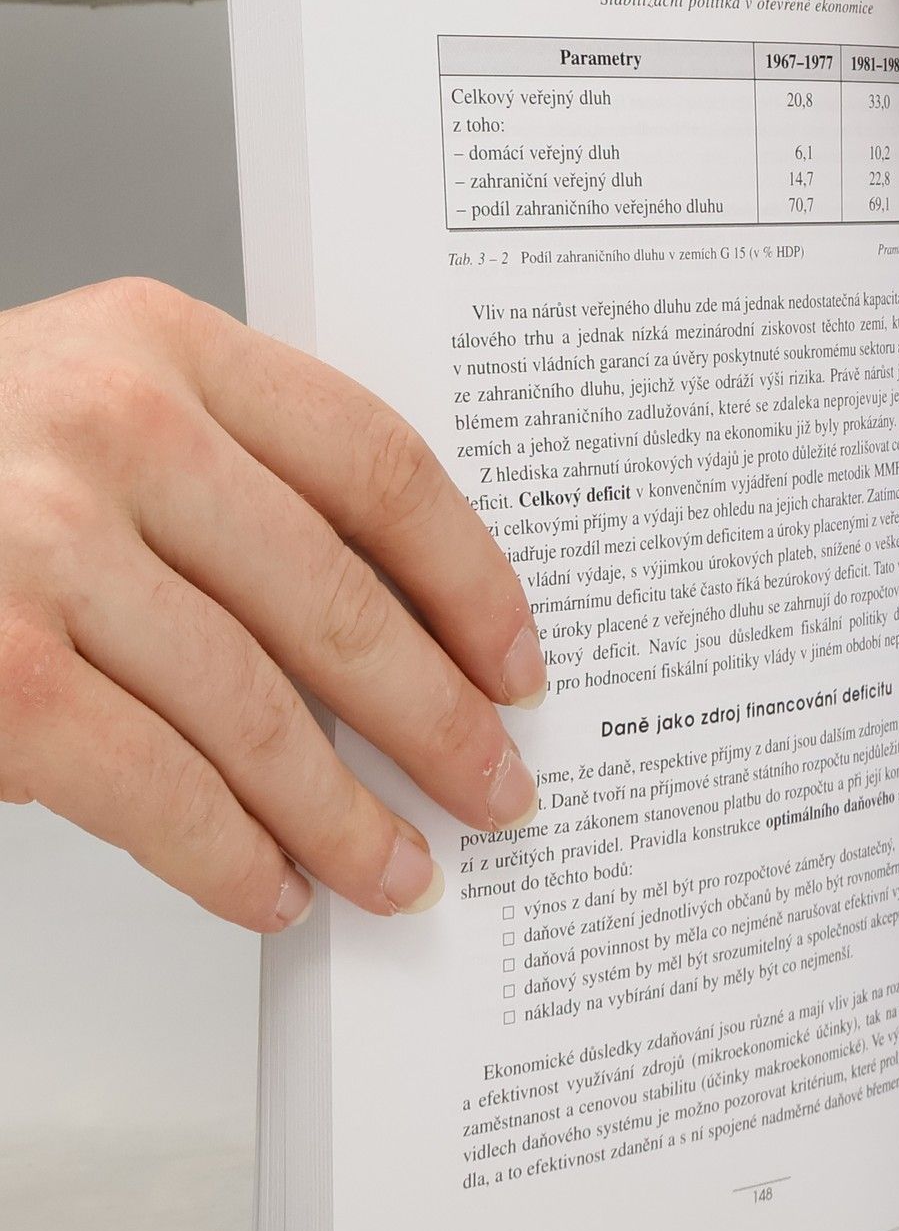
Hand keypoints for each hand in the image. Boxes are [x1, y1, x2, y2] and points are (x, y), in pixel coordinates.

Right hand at [0, 280, 546, 931]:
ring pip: (258, 713)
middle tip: (497, 792)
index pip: (379, 466)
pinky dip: (230, 856)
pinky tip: (274, 886)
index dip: (472, 582)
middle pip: (339, 601)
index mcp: (163, 344)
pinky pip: (154, 787)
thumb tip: (406, 647)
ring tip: (400, 870)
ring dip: (347, 818)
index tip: (518, 665)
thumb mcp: (97, 417)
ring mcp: (38, 542)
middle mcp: (110, 423)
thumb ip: (236, 485)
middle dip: (439, 724)